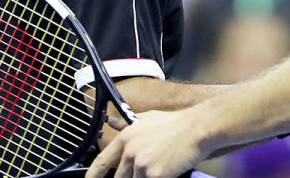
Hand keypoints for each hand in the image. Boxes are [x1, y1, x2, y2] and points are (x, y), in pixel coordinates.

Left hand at [85, 109, 205, 177]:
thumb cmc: (176, 123)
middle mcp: (130, 152)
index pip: (101, 161)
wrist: (197, 129)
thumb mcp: (147, 118)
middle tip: (143, 171)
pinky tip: (165, 173)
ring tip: (158, 168)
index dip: (92, 175)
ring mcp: (142, 165)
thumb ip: (127, 123)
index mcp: (126, 137)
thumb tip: (111, 122)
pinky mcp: (155, 176)